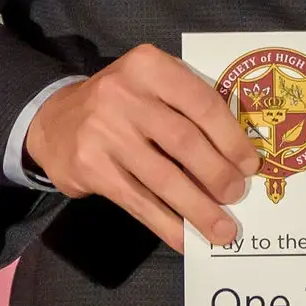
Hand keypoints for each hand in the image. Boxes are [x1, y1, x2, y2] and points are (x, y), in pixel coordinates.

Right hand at [24, 45, 261, 249]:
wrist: (55, 120)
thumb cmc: (122, 103)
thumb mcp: (152, 85)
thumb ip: (187, 106)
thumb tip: (236, 157)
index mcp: (149, 66)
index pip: (202, 103)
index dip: (231, 138)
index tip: (250, 165)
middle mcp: (124, 95)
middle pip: (185, 142)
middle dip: (218, 174)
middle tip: (237, 196)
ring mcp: (104, 133)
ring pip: (163, 178)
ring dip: (198, 209)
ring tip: (223, 230)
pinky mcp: (91, 168)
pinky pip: (139, 202)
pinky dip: (167, 225)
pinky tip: (186, 239)